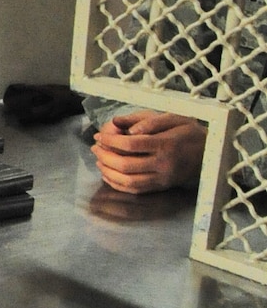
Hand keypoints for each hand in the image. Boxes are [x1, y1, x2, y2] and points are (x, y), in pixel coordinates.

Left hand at [92, 110, 206, 194]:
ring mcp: (162, 178)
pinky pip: (135, 189)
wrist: (211, 152)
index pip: (131, 144)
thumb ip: (146, 120)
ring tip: (99, 160)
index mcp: (166, 144)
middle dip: (105, 156)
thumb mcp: (172, 117)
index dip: (111, 140)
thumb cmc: (189, 131)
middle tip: (96, 147)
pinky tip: (108, 174)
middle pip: (126, 164)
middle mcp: (164, 164)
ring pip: (128, 180)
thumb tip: (120, 124)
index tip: (100, 135)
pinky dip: (117, 184)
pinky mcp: (161, 187)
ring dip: (108, 171)